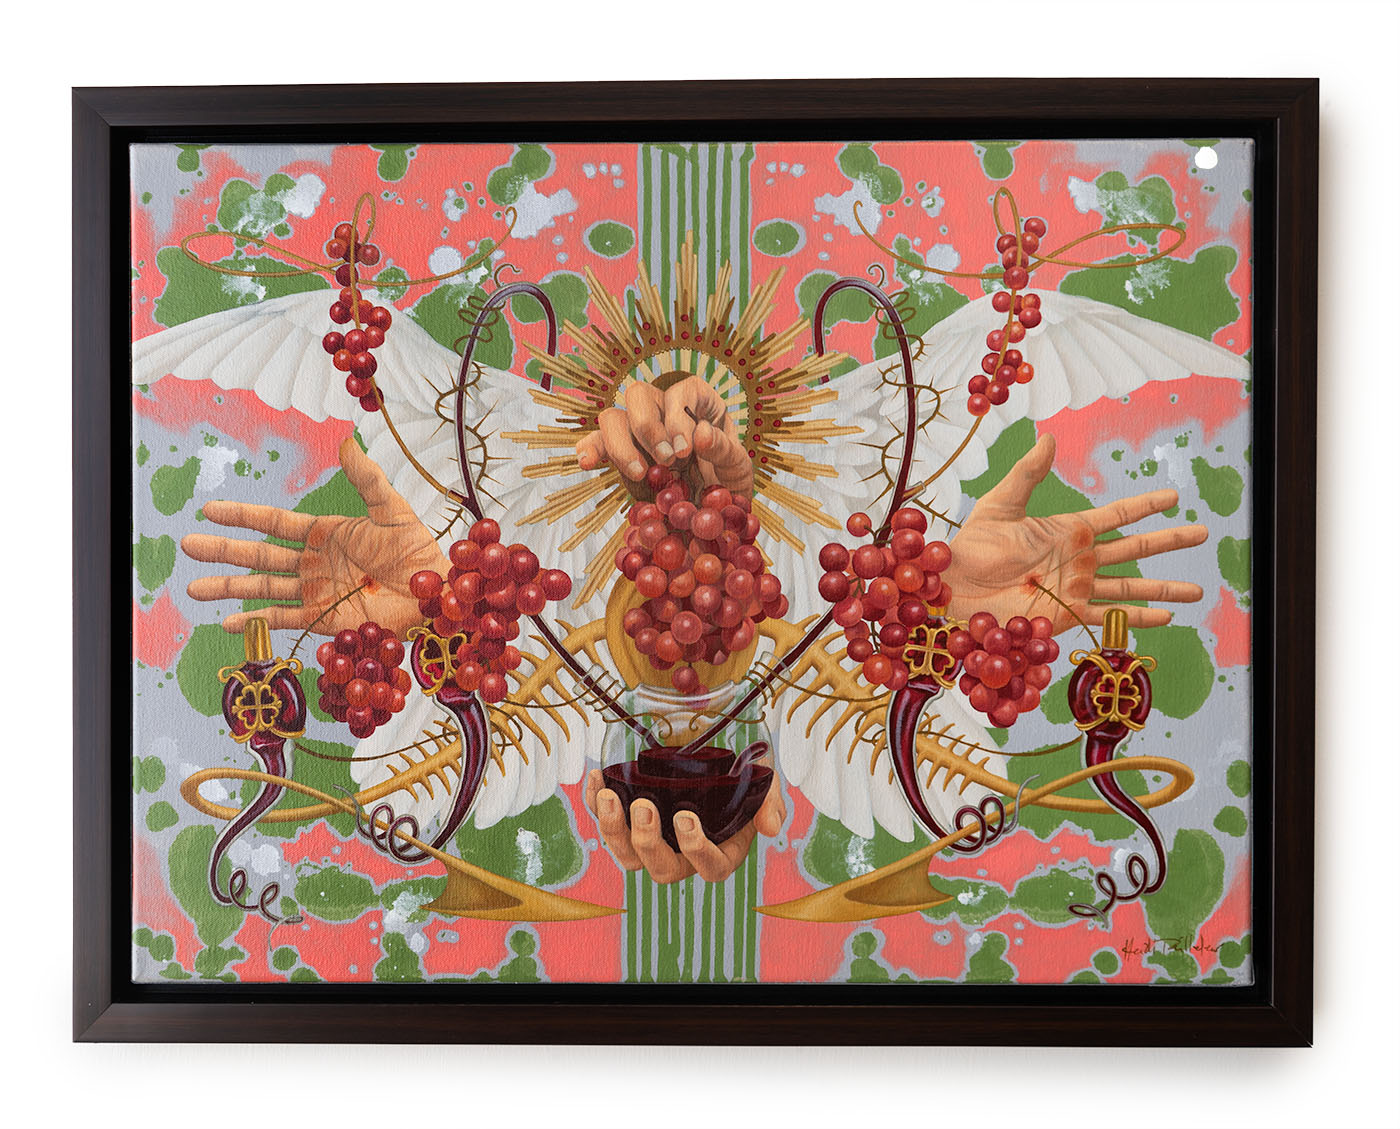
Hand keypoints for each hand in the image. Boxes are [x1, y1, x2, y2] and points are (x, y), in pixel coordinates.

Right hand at [181, 437, 448, 636]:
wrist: (437, 594)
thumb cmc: (418, 552)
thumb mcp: (391, 510)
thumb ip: (367, 479)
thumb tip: (347, 441)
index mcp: (326, 534)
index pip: (275, 523)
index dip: (243, 516)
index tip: (210, 511)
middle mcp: (314, 563)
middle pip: (260, 555)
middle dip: (224, 551)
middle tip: (188, 545)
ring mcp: (317, 592)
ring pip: (264, 588)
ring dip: (230, 588)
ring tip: (194, 588)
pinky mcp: (326, 620)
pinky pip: (285, 619)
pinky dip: (258, 621)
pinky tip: (230, 623)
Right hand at [575, 375, 753, 497]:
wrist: (716, 519)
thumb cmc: (730, 485)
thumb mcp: (739, 469)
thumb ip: (724, 450)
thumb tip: (700, 434)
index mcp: (698, 404)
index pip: (680, 390)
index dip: (678, 415)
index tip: (684, 450)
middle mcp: (664, 411)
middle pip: (639, 395)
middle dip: (649, 428)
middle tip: (666, 461)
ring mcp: (639, 434)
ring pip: (614, 418)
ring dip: (622, 444)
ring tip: (641, 474)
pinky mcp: (622, 457)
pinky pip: (598, 444)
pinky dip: (590, 449)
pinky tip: (587, 462)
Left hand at [584, 768, 785, 883]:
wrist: (712, 745)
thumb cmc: (739, 771)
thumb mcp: (763, 780)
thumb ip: (770, 802)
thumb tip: (770, 828)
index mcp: (720, 851)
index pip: (710, 868)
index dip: (696, 851)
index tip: (686, 817)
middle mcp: (682, 854)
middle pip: (661, 869)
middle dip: (647, 842)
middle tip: (643, 805)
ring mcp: (652, 839)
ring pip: (627, 856)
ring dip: (613, 830)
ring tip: (609, 796)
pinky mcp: (627, 820)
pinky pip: (606, 822)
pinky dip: (596, 803)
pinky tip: (598, 778)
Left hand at [942, 434, 1205, 633]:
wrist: (952, 589)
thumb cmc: (970, 547)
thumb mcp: (999, 504)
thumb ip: (1027, 474)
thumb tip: (1048, 438)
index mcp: (1066, 531)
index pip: (1115, 516)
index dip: (1143, 507)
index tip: (1173, 498)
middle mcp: (1078, 560)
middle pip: (1134, 549)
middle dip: (1168, 543)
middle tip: (1201, 533)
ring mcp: (1075, 589)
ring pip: (1130, 587)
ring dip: (1163, 588)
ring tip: (1197, 589)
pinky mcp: (1065, 617)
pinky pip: (1108, 617)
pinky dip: (1138, 619)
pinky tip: (1166, 617)